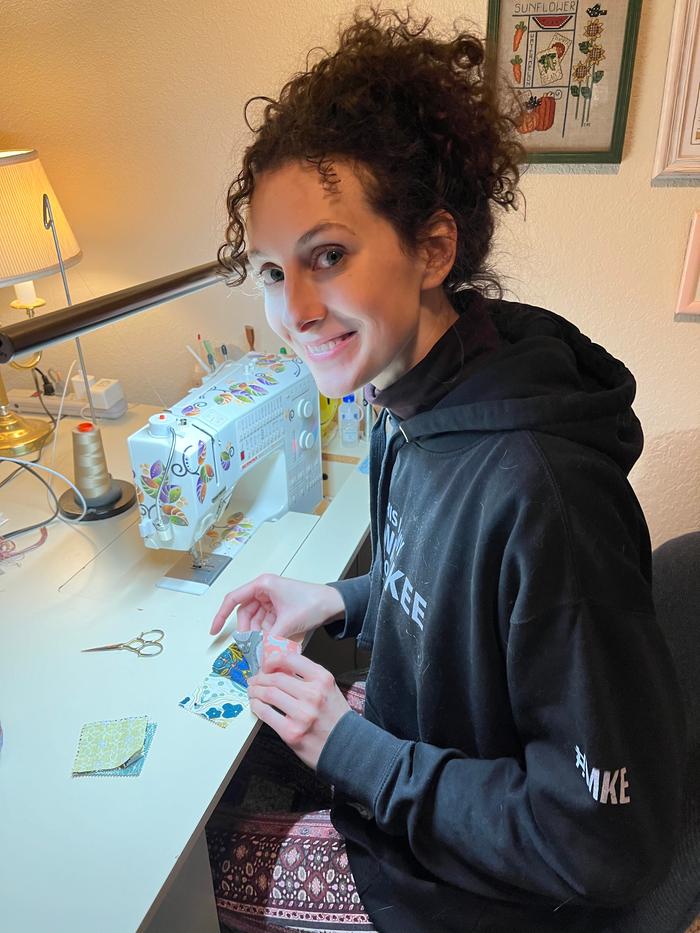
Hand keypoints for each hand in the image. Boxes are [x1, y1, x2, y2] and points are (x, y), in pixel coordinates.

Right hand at [210, 573, 344, 639]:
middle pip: (246, 614)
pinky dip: (267, 635)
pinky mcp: (279, 608)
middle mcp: (264, 590)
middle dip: (247, 632)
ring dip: (259, 636)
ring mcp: (272, 599)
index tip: (214, 631)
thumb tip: (260, 660)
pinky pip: (266, 623)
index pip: (233, 599)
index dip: (221, 615)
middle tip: (249, 650)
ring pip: (256, 621)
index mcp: (263, 585)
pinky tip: (272, 645)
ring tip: (263, 650)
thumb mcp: (288, 623)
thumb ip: (270, 642)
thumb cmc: (313, 603)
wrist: (335, 604)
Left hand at [248, 652, 350, 769]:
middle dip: (260, 678)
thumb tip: (278, 668)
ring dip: (256, 691)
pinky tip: (256, 705)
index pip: (290, 659)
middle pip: (275, 678)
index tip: (265, 665)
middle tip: (254, 680)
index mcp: (322, 679)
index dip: (272, 660)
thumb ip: (307, 677)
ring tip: (253, 692)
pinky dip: (257, 707)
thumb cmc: (334, 717)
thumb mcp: (328, 689)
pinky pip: (266, 714)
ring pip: (269, 694)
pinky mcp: (292, 732)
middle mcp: (313, 694)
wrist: (345, 746)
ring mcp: (302, 714)